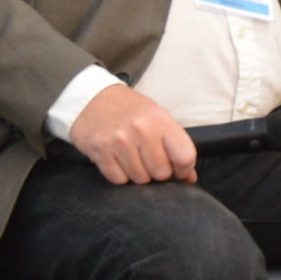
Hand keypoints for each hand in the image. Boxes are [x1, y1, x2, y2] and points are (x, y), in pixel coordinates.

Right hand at [68, 83, 196, 184]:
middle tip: (152, 161)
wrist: (91, 99)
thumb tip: (189, 177)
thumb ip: (175, 144)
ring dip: (140, 174)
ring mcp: (119, 143)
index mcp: (160, 120)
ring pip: (140, 179)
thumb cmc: (129, 109)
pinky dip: (122, 176)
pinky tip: (120, 161)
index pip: (184, 156)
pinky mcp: (101, 154)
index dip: (185, 168)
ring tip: (135, 158)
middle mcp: (141, 131)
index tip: (180, 169)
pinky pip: (119, 180)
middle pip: (161, 172)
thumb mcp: (157, 117)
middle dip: (160, 172)